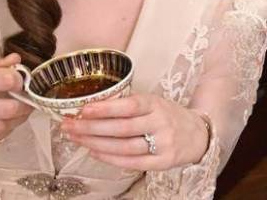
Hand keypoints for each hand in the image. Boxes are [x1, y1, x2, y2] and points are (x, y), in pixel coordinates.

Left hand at [61, 94, 209, 170]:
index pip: (129, 105)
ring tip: (76, 139)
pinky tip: (94, 152)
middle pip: (122, 128)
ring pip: (124, 147)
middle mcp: (161, 123)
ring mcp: (163, 144)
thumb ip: (129, 105)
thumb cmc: (167, 116)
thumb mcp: (154, 103)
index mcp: (157, 104)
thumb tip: (92, 107)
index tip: (83, 109)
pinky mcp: (163, 162)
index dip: (106, 108)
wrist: (198, 135)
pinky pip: (132, 163)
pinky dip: (110, 158)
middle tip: (69, 126)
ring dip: (96, 143)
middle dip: (91, 128)